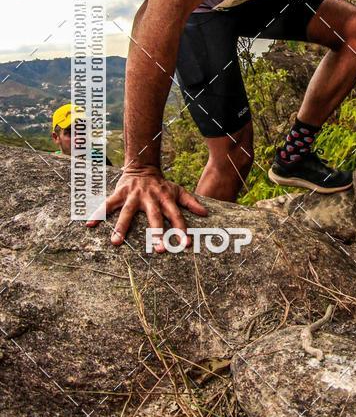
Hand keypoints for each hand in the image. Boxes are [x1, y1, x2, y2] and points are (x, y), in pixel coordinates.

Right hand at [86, 165, 207, 250]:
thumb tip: (206, 213)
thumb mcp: (178, 190)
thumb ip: (191, 202)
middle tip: (158, 250)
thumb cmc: (162, 185)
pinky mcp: (119, 193)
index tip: (185, 245)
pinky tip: (89, 225)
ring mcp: (133, 196)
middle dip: (156, 233)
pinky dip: (97, 213)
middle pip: (154, 217)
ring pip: (127, 212)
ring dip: (121, 227)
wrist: (142, 167)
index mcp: (165, 199)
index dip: (181, 229)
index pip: (176, 216)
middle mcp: (150, 198)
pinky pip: (107, 204)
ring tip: (115, 243)